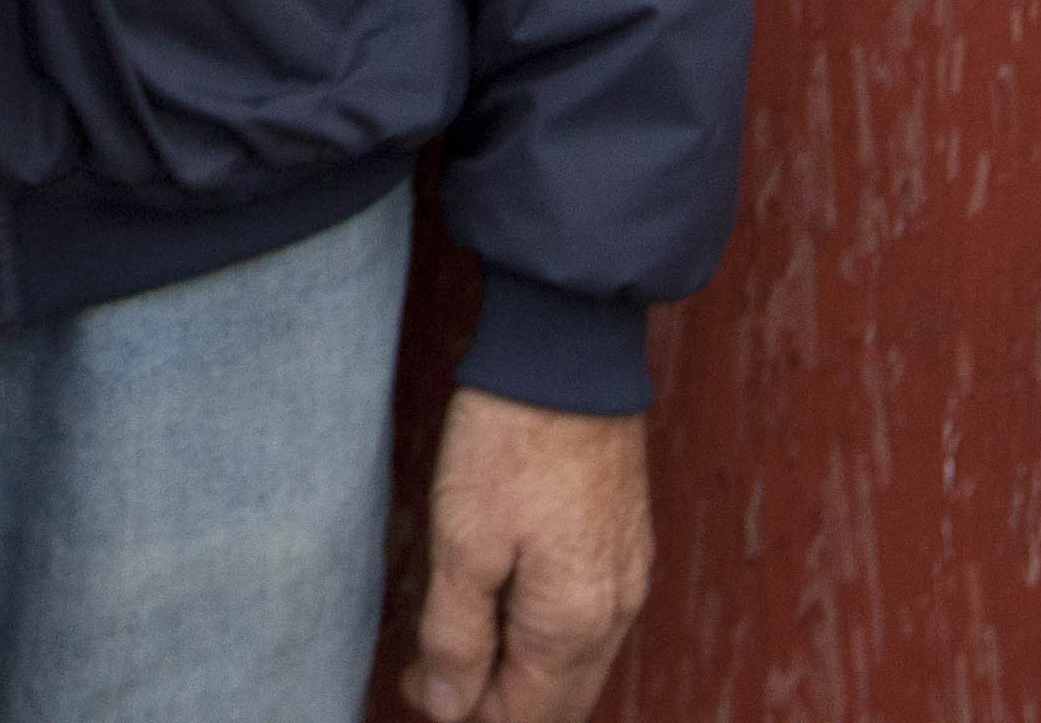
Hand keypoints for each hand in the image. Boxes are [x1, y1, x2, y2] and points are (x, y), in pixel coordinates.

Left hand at [404, 391, 651, 722]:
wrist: (569, 353)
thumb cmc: (512, 442)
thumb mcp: (463, 542)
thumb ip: (455, 635)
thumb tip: (447, 705)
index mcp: (573, 624)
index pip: (522, 717)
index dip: (461, 711)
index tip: (411, 677)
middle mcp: (615, 612)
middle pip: (556, 702)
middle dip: (491, 699)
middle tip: (428, 665)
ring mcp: (628, 576)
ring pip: (575, 664)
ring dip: (518, 667)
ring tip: (458, 630)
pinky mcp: (626, 542)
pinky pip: (588, 621)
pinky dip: (544, 632)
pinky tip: (505, 598)